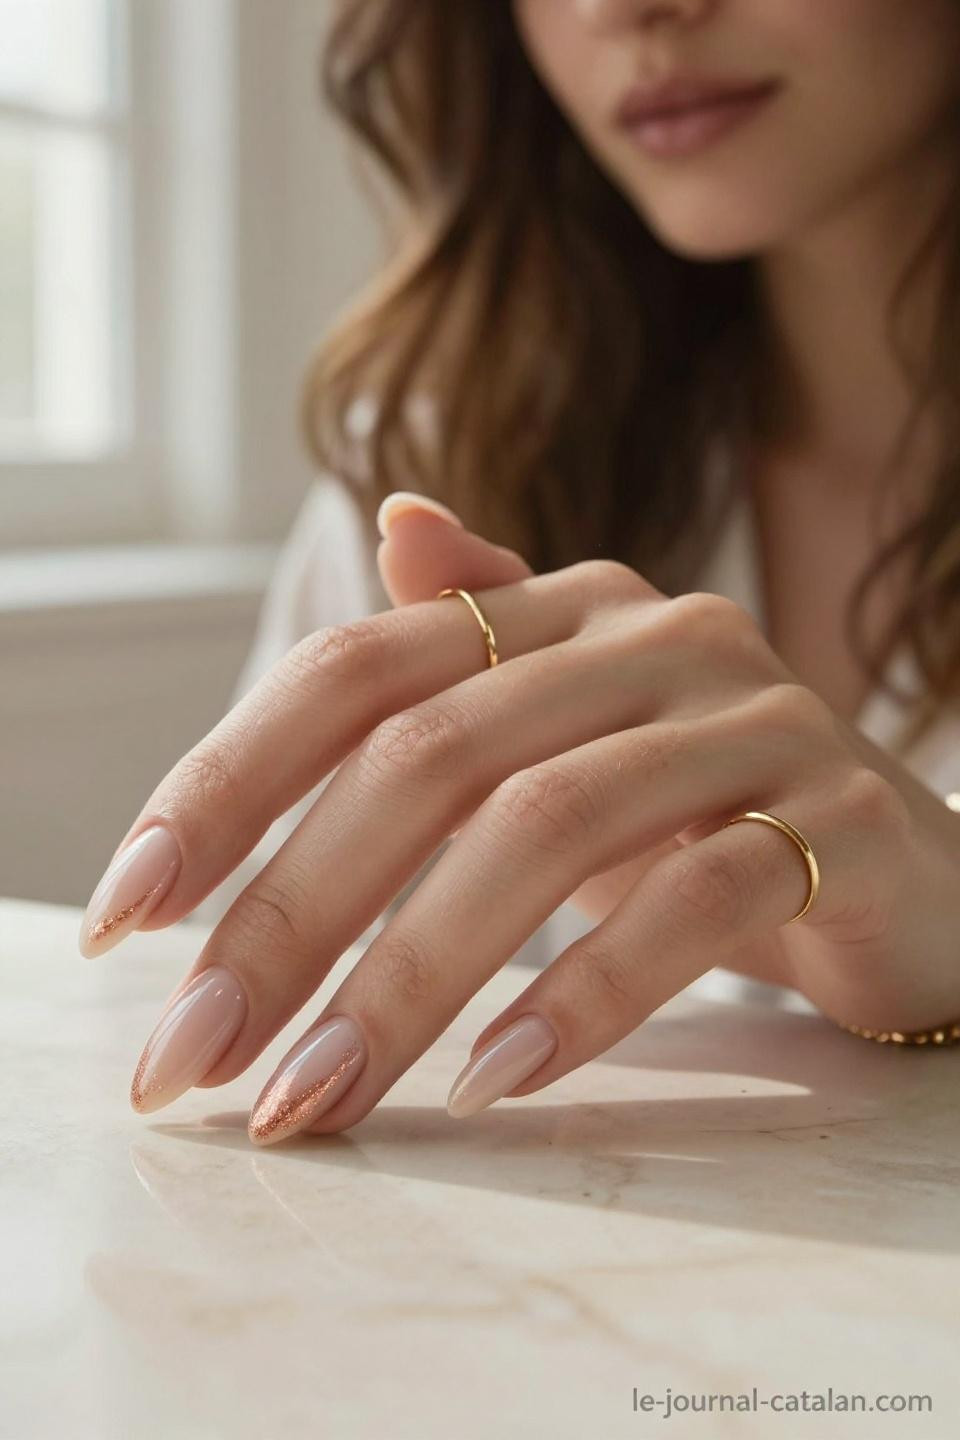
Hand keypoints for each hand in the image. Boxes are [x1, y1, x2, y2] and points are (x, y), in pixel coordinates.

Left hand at [81, 494, 959, 1141]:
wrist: (914, 867)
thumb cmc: (707, 814)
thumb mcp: (580, 728)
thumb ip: (478, 644)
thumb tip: (392, 531)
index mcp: (563, 611)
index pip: (359, 670)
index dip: (227, 782)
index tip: (126, 915)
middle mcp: (653, 640)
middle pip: (431, 757)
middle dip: (291, 912)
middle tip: (192, 1054)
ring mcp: (752, 721)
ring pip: (547, 828)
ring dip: (407, 978)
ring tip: (310, 1096)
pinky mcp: (837, 818)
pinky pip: (696, 901)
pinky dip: (582, 996)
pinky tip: (491, 1081)